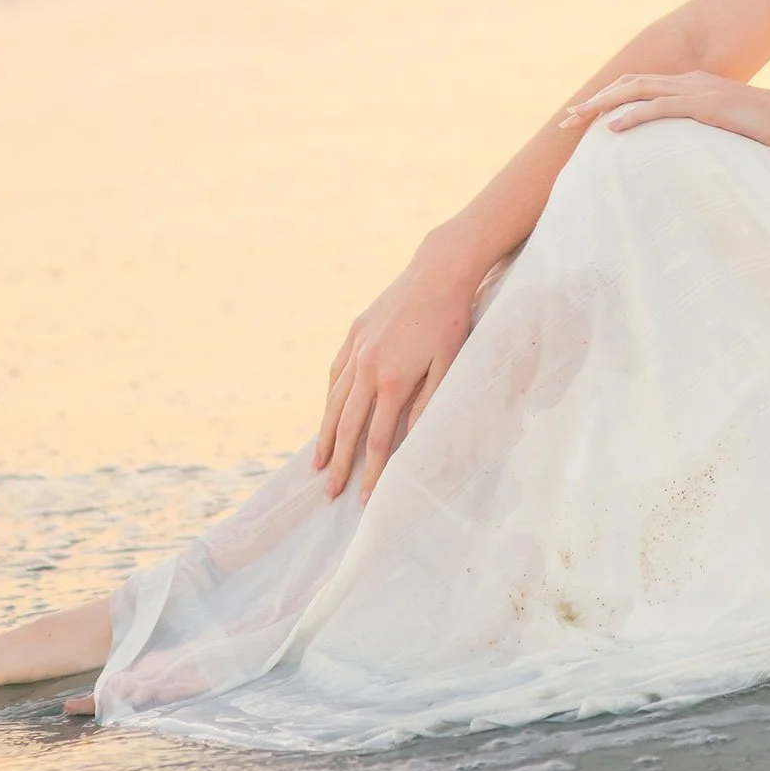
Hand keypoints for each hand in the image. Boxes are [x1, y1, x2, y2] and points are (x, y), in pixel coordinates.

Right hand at [313, 237, 482, 502]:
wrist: (438, 272)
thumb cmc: (452, 321)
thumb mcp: (448, 366)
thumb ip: (427, 405)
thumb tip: (409, 440)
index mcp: (392, 381)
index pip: (376, 439)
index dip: (369, 472)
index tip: (363, 498)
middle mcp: (367, 367)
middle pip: (348, 426)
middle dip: (339, 462)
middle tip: (329, 491)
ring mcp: (357, 349)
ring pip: (334, 400)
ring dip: (326, 434)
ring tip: (318, 461)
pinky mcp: (355, 333)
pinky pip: (336, 373)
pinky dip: (330, 397)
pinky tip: (328, 412)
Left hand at [558, 70, 769, 148]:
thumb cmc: (761, 133)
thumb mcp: (722, 130)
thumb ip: (699, 134)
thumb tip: (679, 155)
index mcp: (691, 85)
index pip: (639, 86)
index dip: (609, 98)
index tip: (583, 117)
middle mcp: (689, 82)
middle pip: (630, 84)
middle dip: (595, 100)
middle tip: (566, 120)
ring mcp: (697, 90)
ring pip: (638, 90)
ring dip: (603, 105)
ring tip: (578, 121)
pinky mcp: (706, 105)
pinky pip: (661, 108)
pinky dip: (633, 116)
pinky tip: (613, 130)